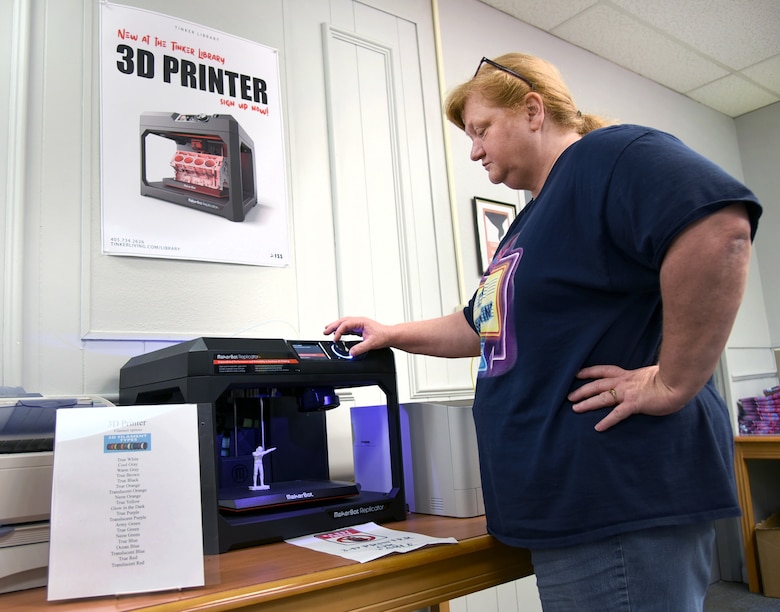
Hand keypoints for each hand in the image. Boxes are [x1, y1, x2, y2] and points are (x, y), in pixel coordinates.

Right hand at [323, 316, 389, 356]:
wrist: (390, 335)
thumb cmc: (383, 336)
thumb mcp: (372, 343)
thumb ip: (361, 348)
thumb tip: (351, 353)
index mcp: (361, 321)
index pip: (346, 324)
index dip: (339, 331)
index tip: (335, 339)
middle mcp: (359, 321)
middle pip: (342, 321)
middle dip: (333, 326)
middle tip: (325, 331)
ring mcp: (359, 324)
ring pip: (344, 323)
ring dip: (335, 326)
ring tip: (327, 331)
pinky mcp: (359, 329)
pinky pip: (347, 328)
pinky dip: (341, 330)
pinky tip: (337, 334)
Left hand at [568, 364, 688, 431]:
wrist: (678, 381)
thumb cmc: (670, 378)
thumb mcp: (651, 374)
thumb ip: (642, 378)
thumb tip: (644, 379)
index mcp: (628, 374)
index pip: (604, 370)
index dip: (589, 372)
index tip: (577, 374)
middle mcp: (624, 382)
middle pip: (597, 384)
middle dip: (582, 390)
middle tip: (569, 397)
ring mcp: (628, 393)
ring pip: (602, 397)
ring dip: (587, 403)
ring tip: (575, 409)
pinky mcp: (635, 404)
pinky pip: (617, 414)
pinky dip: (607, 421)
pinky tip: (598, 427)